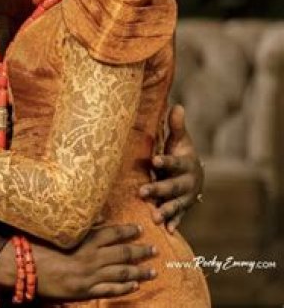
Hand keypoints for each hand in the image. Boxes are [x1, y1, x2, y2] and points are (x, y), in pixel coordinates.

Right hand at [0, 224, 155, 299]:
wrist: (27, 267)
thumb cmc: (39, 244)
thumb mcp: (59, 229)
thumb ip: (82, 225)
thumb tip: (101, 217)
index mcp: (86, 240)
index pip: (113, 234)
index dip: (128, 232)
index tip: (141, 230)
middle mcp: (92, 258)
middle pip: (122, 254)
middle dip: (140, 252)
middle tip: (154, 250)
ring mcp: (91, 277)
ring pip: (121, 274)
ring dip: (139, 272)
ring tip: (152, 271)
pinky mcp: (85, 291)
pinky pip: (110, 290)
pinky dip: (124, 288)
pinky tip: (134, 286)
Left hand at [140, 104, 203, 232]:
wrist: (196, 174)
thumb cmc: (181, 152)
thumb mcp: (180, 139)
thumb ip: (176, 126)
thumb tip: (178, 105)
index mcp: (187, 164)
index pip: (175, 162)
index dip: (166, 161)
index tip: (154, 160)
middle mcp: (188, 182)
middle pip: (173, 186)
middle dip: (158, 189)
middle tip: (142, 191)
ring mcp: (186, 197)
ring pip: (176, 204)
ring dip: (166, 211)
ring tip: (154, 217)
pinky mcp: (183, 208)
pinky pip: (179, 218)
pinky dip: (174, 224)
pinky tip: (168, 232)